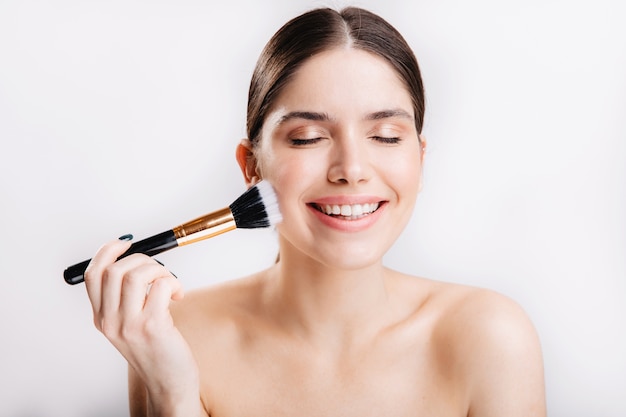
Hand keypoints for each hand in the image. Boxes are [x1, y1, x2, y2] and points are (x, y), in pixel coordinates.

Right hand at [84, 237, 201, 413]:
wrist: (168, 382)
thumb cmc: (155, 350)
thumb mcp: (129, 325)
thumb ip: (125, 299)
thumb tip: (138, 263)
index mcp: (101, 318)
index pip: (92, 275)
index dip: (107, 251)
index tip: (125, 243)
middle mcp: (110, 321)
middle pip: (114, 270)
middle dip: (142, 260)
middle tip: (159, 272)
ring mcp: (129, 325)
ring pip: (134, 275)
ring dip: (159, 270)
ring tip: (169, 282)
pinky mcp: (152, 327)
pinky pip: (160, 286)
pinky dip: (173, 282)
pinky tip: (178, 295)